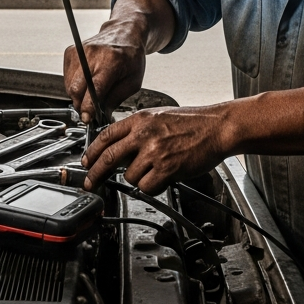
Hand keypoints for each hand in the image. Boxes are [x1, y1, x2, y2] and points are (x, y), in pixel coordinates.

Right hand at [63, 0, 174, 123]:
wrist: (124, 32)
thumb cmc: (131, 56)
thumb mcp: (133, 81)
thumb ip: (116, 99)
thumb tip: (101, 115)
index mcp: (111, 61)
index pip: (94, 89)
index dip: (88, 107)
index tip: (87, 118)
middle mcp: (92, 54)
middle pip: (76, 88)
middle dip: (81, 105)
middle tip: (90, 110)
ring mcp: (79, 51)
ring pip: (69, 85)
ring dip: (77, 95)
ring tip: (91, 92)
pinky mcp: (71, 51)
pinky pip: (66, 77)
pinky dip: (74, 84)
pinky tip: (86, 81)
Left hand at [81, 105, 232, 193]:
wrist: (217, 127)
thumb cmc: (192, 123)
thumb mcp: (158, 117)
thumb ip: (138, 130)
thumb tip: (119, 147)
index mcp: (140, 119)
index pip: (106, 136)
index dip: (92, 152)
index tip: (87, 162)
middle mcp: (144, 134)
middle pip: (108, 158)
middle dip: (95, 174)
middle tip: (91, 182)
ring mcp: (154, 152)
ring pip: (130, 176)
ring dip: (138, 179)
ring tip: (153, 171)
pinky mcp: (166, 168)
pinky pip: (147, 187)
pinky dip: (153, 186)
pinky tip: (163, 177)